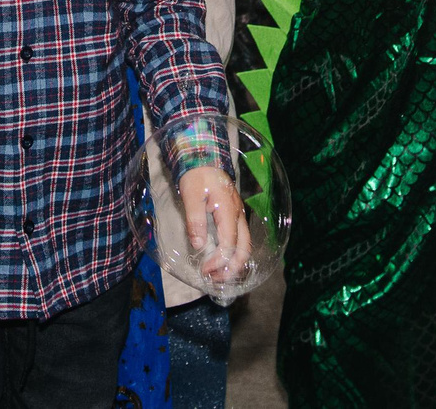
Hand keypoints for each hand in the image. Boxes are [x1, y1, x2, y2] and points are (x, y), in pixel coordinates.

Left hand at [178, 165, 251, 288]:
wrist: (204, 155)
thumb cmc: (197, 174)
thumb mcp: (191, 196)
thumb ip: (195, 221)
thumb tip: (199, 245)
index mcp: (228, 211)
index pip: (229, 245)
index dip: (219, 261)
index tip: (205, 270)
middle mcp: (238, 215)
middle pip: (244, 249)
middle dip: (232, 269)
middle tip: (214, 280)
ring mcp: (238, 215)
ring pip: (244, 245)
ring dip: (233, 263)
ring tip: (218, 275)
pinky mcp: (234, 215)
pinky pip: (239, 239)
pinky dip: (233, 254)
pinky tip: (221, 260)